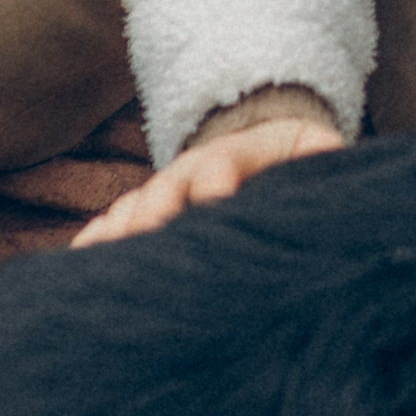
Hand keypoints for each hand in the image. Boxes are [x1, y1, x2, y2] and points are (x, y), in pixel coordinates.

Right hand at [71, 85, 344, 246]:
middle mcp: (191, 173)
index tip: (212, 203)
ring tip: (102, 266)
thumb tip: (337, 155)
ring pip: (133, 208)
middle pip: (165, 190)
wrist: (257, 148)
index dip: (215, 185)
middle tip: (146, 239)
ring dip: (119, 233)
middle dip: (154, 214)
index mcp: (235, 156)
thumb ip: (322, 153)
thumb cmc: (290, 162)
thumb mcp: (309, 149)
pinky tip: (78, 267)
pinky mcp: (144, 211)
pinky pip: (112, 224)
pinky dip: (94, 243)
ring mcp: (162, 191)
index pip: (221, 166)